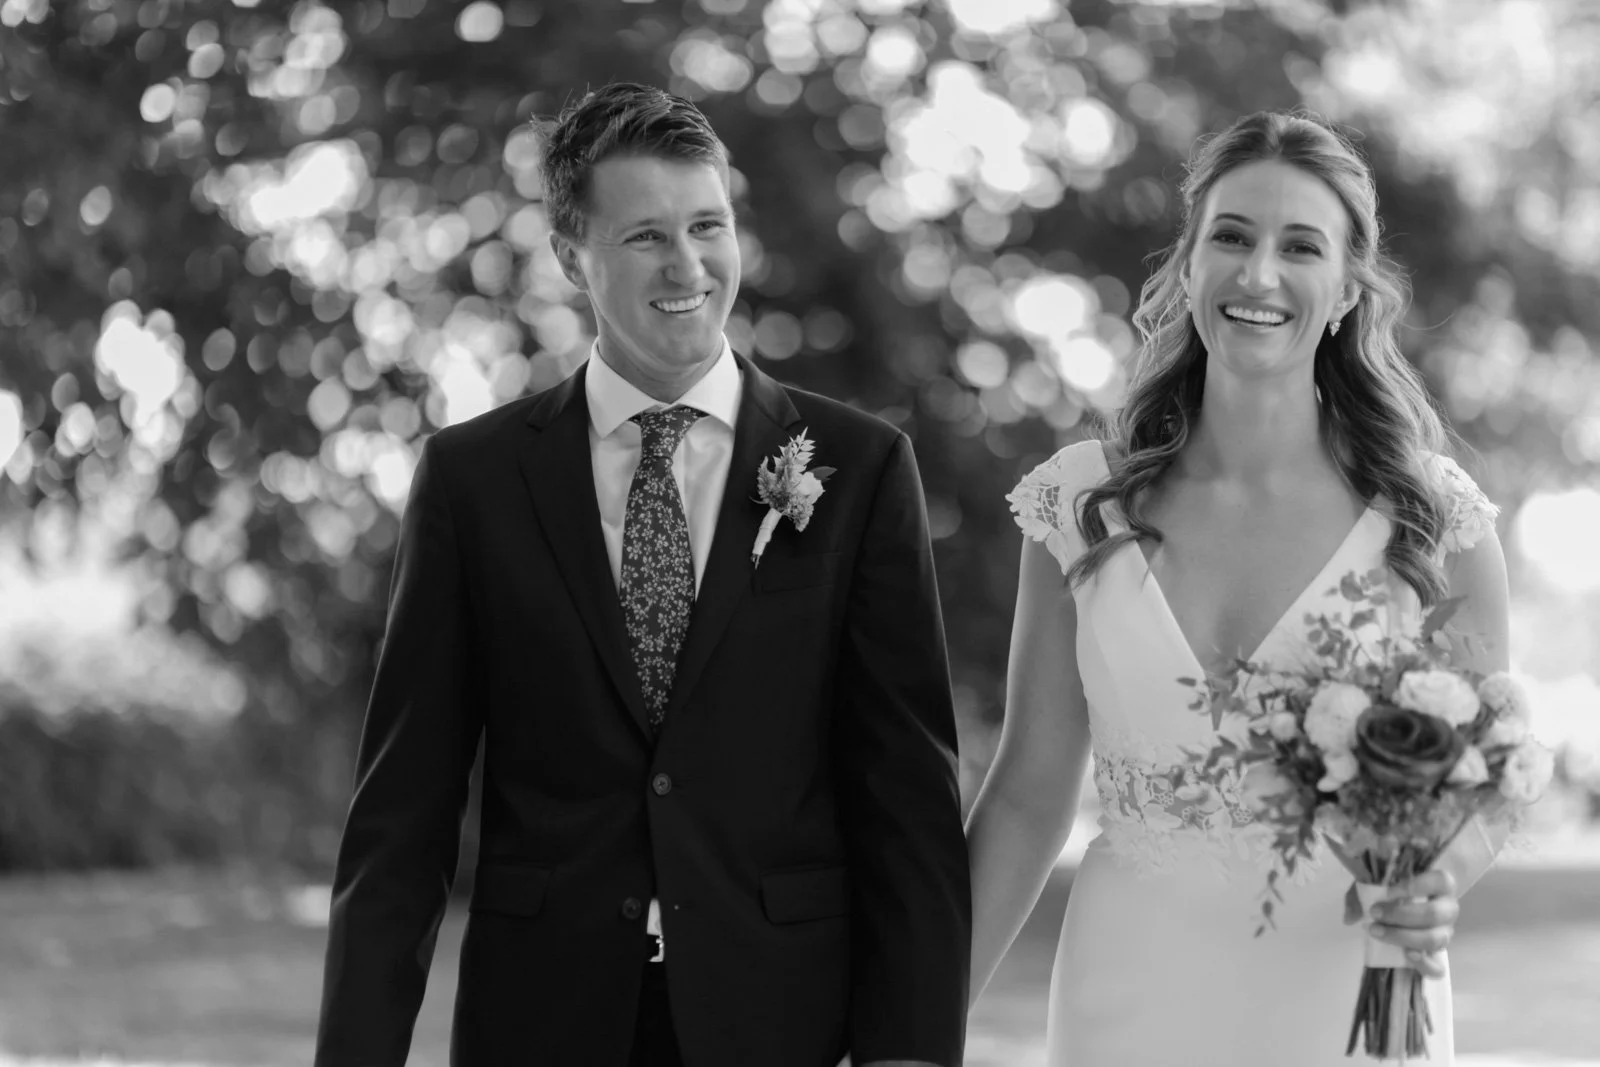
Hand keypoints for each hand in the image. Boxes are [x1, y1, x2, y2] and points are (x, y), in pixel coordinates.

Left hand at [1343, 870, 1458, 978]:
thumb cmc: (1389, 893)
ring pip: (1434, 939)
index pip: (1441, 881)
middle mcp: (1448, 909)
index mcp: (1440, 885)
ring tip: (1376, 931)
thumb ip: (1360, 895)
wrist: (1395, 915)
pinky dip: (1423, 963)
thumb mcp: (1372, 886)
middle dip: (1401, 915)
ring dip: (1403, 936)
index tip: (1389, 891)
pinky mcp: (1438, 956)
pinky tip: (1406, 954)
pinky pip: (1438, 967)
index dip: (1417, 886)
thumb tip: (1350, 917)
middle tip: (1375, 913)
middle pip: (1434, 914)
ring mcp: (1445, 934)